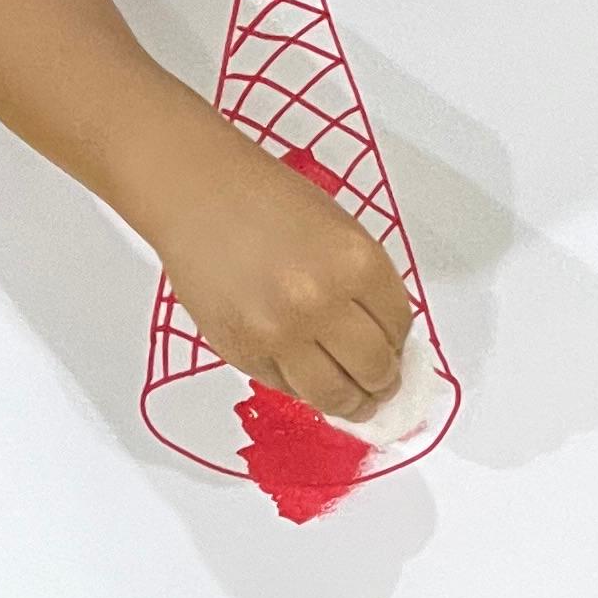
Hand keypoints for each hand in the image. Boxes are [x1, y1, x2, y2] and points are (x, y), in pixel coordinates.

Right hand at [152, 121, 413, 420]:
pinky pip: (287, 388)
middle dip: (382, 382)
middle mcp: (321, 303)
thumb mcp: (340, 231)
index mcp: (356, 263)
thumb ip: (365, 286)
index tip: (393, 348)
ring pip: (333, 395)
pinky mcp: (243, 352)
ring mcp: (280, 334)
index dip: (399, 343)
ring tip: (354, 401)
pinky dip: (302, 387)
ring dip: (350, 403)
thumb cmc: (269, 201)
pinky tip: (305, 372)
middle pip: (373, 370)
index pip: (399, 327)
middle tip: (381, 384)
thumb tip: (384, 340)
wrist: (198, 194)